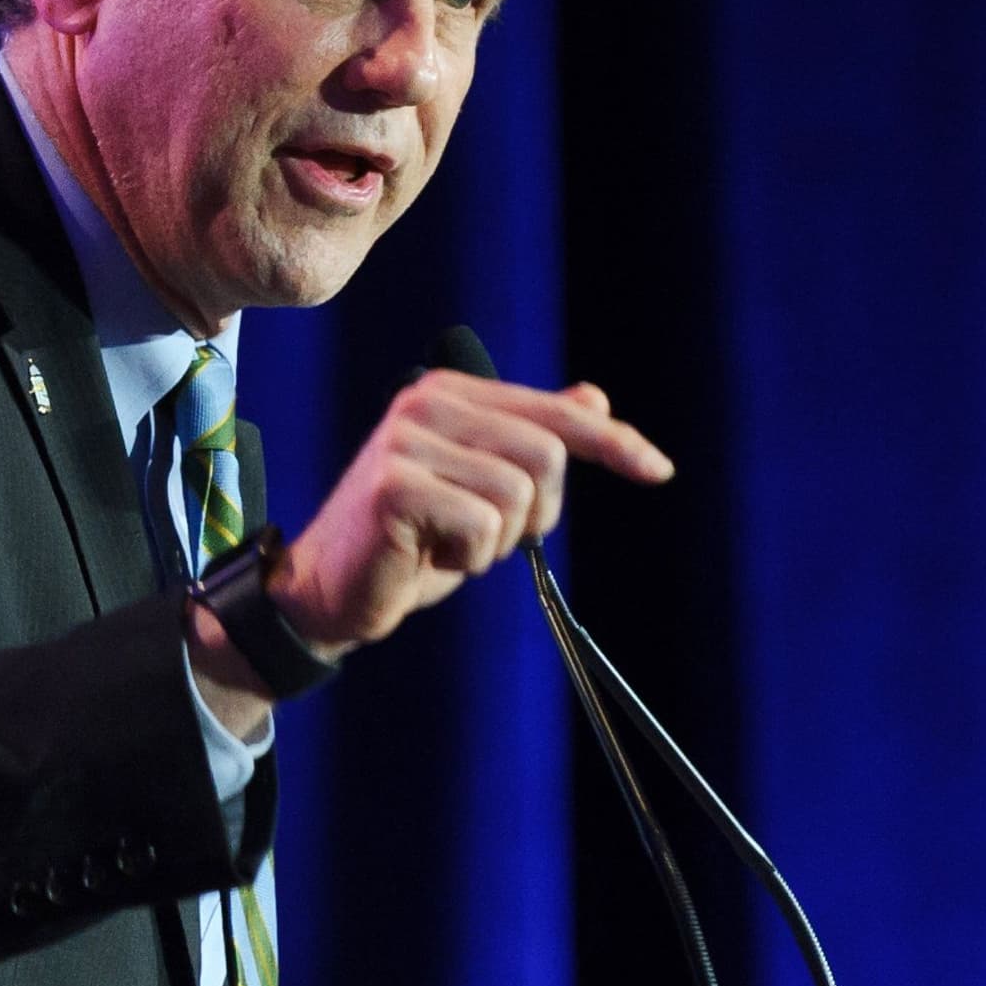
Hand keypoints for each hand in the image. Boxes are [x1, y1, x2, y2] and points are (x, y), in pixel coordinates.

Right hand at [273, 371, 673, 650]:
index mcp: (448, 394)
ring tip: (452, 546)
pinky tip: (430, 557)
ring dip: (500, 539)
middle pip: (547, 453)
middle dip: (537, 511)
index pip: (556, 413)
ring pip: (519, 493)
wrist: (327, 591)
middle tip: (490, 538)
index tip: (658, 470)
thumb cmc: (409, 542)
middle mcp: (423, 405)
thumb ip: (530, 439)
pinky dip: (470, 557)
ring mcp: (405, 443)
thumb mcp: (482, 487)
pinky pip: (483, 525)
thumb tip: (594, 399)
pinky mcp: (394, 488)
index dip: (615, 443)